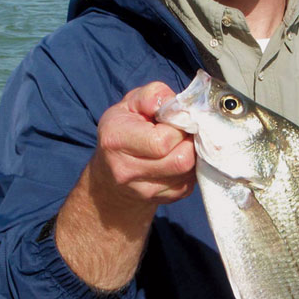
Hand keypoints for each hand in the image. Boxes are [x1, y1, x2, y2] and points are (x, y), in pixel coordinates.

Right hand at [55, 81, 195, 289]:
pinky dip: (187, 176)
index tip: (175, 120)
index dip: (178, 126)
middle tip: (182, 134)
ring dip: (189, 160)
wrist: (109, 186)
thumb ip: (149, 96)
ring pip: (188, 172)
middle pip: (182, 157)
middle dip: (188, 142)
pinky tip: (172, 170)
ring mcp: (142, 190)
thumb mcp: (129, 107)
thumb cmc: (125, 134)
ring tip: (176, 149)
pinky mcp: (160, 202)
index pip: (166, 138)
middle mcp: (125, 167)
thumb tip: (166, 99)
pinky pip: (187, 186)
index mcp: (116, 136)